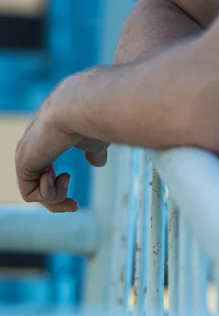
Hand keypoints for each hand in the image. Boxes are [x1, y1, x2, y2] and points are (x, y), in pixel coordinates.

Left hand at [15, 76, 107, 211]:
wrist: (79, 109)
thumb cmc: (90, 122)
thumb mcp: (94, 142)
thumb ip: (93, 153)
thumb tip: (99, 162)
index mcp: (45, 144)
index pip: (43, 174)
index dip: (59, 191)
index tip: (75, 204)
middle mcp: (31, 151)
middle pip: (36, 188)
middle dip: (56, 202)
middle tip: (74, 206)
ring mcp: (25, 157)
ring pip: (35, 194)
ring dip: (56, 194)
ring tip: (66, 176)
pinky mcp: (23, 163)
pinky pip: (30, 194)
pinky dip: (48, 192)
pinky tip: (56, 173)